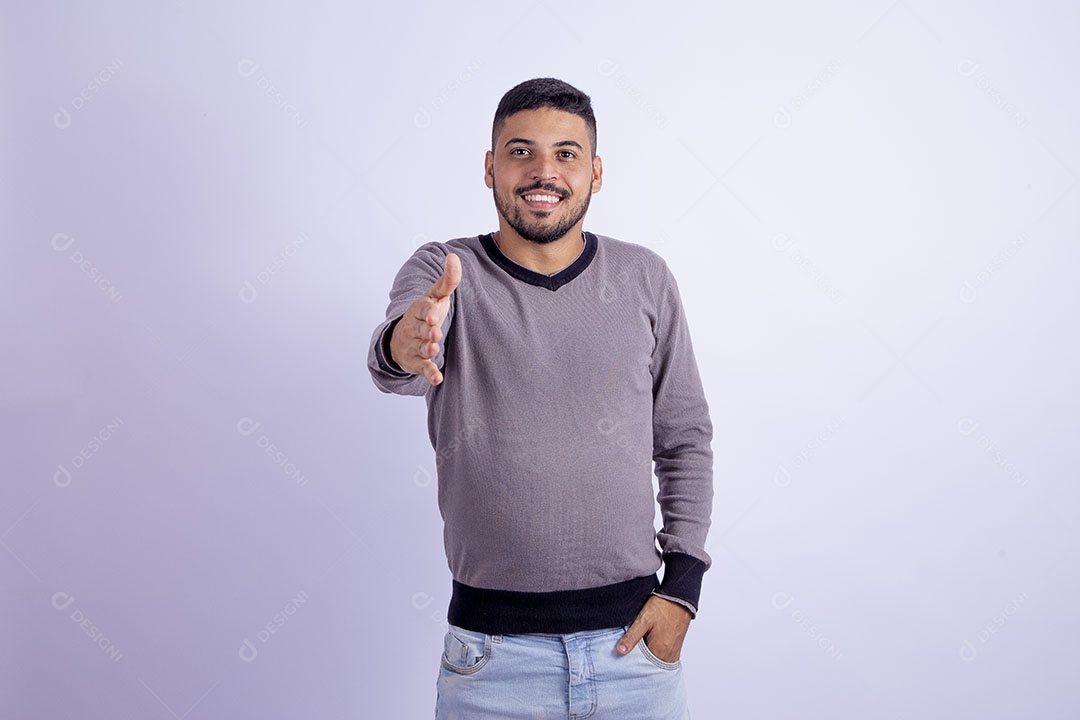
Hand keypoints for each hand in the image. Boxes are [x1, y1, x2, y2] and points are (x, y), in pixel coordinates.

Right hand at [389, 252, 460, 384]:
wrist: (402, 340)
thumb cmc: (426, 313)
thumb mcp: (435, 296)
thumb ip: (447, 280)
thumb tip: (453, 256)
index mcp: (419, 309)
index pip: (422, 308)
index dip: (427, 311)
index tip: (434, 314)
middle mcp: (414, 327)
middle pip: (420, 329)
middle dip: (426, 330)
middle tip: (435, 332)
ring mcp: (414, 345)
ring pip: (420, 347)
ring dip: (427, 349)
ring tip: (434, 349)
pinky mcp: (417, 362)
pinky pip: (423, 368)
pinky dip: (430, 373)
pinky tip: (437, 378)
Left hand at [616, 595, 691, 662]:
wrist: (680, 597)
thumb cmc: (662, 607)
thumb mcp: (643, 620)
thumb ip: (632, 637)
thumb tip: (620, 651)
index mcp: (659, 651)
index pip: (640, 665)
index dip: (631, 660)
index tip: (624, 653)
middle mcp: (668, 656)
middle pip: (649, 665)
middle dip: (639, 660)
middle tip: (631, 649)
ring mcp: (673, 653)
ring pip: (656, 662)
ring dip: (647, 657)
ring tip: (640, 646)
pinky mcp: (676, 648)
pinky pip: (663, 658)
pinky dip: (655, 655)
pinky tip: (649, 645)